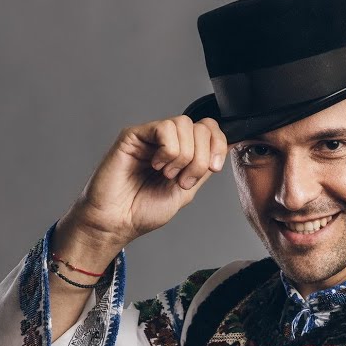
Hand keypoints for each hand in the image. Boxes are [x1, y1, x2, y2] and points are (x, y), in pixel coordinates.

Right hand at [57, 115, 228, 253]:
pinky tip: (156, 164)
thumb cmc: (142, 211)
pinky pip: (164, 128)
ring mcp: (150, 137)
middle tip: (182, 180)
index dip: (218, 145)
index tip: (213, 168)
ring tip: (166, 174)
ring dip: (183, 156)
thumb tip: (227, 146)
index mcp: (181, 153)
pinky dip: (168, 150)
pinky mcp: (134, 135)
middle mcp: (166, 142)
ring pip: (184, 124)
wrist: (117, 222)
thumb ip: (203, 168)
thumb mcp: (186, 191)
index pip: (209, 129)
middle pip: (200, 127)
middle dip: (200, 158)